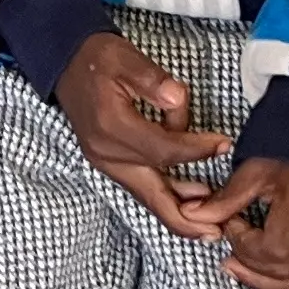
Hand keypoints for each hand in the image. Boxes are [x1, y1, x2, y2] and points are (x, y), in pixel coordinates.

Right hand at [59, 30, 237, 238]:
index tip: (223, 144)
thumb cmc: (98, 57)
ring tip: (209, 222)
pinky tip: (187, 197)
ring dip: (178, 211)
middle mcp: (107, 153)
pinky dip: (164, 195)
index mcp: (112, 126)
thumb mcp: (125, 57)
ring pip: (147, 196)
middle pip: (152, 195)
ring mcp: (105, 162)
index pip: (164, 150)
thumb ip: (153, 79)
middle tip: (216, 231)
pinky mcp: (108, 162)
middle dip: (185, 218)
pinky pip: (141, 186)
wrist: (65, 62)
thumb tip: (177, 99)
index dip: (196, 150)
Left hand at [217, 157, 288, 288]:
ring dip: (266, 287)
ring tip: (239, 276)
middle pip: (285, 271)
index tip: (231, 226)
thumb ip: (225, 199)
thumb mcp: (254, 169)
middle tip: (227, 261)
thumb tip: (191, 215)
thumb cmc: (287, 152)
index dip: (244, 245)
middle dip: (251, 271)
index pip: (272, 247)